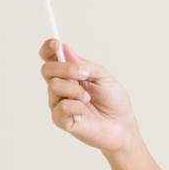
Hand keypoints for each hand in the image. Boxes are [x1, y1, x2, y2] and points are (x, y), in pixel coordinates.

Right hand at [40, 39, 137, 153]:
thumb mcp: (103, 76)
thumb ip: (84, 64)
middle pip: (47, 69)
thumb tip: (65, 49)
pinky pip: (61, 107)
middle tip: (84, 74)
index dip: (48, 49)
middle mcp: (61, 86)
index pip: (50, 58)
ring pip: (54, 86)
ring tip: (89, 98)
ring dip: (75, 90)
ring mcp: (59, 102)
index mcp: (70, 74)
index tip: (56, 44)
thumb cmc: (114, 100)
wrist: (121, 125)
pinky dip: (76, 107)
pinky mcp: (60, 119)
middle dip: (65, 69)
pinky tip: (84, 113)